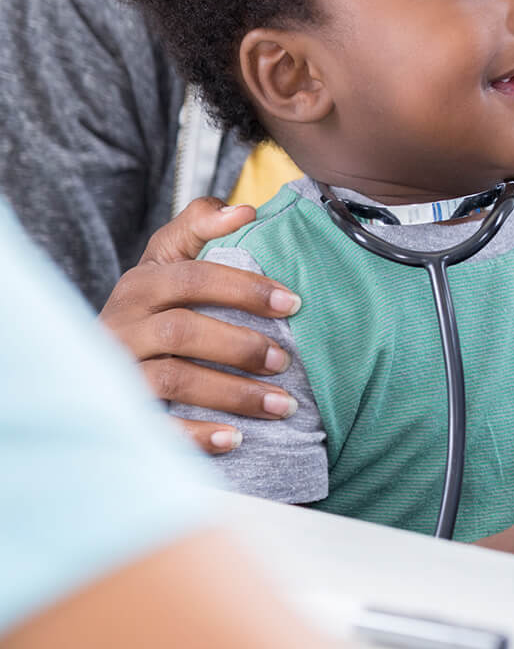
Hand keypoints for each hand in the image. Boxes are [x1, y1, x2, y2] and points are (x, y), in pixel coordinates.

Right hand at [99, 198, 304, 455]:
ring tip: (283, 405)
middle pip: (183, 330)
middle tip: (287, 360)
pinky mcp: (119, 410)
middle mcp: (122, 325)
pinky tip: (235, 439)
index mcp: (141, 284)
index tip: (294, 303)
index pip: (192, 277)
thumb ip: (198, 226)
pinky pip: (155, 426)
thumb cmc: (149, 306)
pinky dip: (196, 434)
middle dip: (242, 346)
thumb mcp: (165, 260)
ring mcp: (116, 370)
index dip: (244, 288)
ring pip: (174, 378)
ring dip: (234, 394)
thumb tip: (245, 209)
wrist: (85, 363)